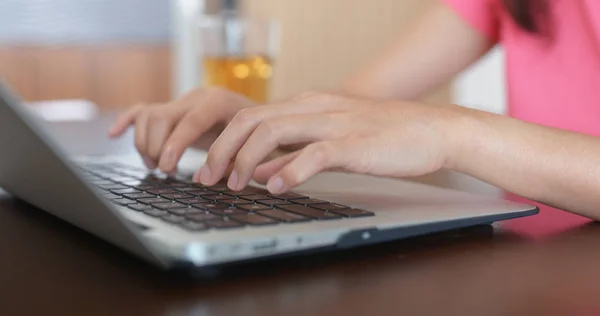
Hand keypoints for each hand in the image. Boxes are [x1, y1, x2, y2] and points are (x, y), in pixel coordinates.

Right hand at [108, 87, 256, 172]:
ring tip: (156, 165)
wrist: (262, 119)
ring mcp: (183, 101)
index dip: (175, 145)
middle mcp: (197, 96)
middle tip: (164, 171)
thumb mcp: (251, 146)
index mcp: (218, 101)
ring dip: (145, 142)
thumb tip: (203, 178)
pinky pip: (143, 110)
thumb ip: (231, 160)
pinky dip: (127, 122)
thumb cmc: (257, 136)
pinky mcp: (173, 109)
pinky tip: (114, 134)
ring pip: (148, 115)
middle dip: (156, 147)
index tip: (167, 168)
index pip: (190, 120)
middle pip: (161, 116)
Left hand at [195, 91, 462, 193]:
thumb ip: (292, 154)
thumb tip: (260, 171)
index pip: (250, 116)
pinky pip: (314, 153)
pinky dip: (290, 170)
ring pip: (275, 131)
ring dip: (247, 159)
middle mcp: (314, 108)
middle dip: (223, 150)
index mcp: (306, 106)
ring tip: (235, 185)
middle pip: (252, 120)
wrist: (432, 130)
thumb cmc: (382, 138)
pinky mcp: (354, 142)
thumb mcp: (329, 142)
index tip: (209, 169)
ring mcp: (334, 122)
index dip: (223, 142)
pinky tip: (277, 188)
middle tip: (207, 178)